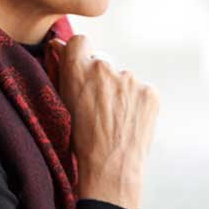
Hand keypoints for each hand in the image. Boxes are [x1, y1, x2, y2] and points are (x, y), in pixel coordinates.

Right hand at [54, 34, 159, 208]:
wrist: (111, 168)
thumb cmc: (80, 139)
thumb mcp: (63, 103)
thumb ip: (62, 70)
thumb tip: (58, 43)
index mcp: (78, 69)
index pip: (79, 41)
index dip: (80, 53)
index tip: (81, 67)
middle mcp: (104, 67)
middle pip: (102, 62)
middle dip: (101, 78)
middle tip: (99, 106)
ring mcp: (130, 79)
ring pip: (123, 78)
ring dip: (120, 92)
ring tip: (114, 120)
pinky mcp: (150, 91)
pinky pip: (141, 90)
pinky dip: (136, 103)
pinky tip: (129, 122)